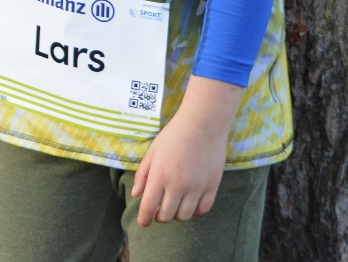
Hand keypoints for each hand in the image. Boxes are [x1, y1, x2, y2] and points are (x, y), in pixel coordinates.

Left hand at [131, 76, 243, 226]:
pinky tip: (190, 203)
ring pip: (184, 216)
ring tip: (174, 204)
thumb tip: (135, 195)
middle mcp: (177, 185)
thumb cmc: (174, 135)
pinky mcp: (212, 186)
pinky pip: (203, 210)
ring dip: (176, 214)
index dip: (144, 219)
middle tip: (158, 209)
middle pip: (166, 216)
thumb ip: (143, 174)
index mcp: (159, 176)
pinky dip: (195, 211)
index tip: (143, 222)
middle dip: (159, 216)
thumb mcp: (153, 152)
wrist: (202, 124)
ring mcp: (196, 187)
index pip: (148, 207)